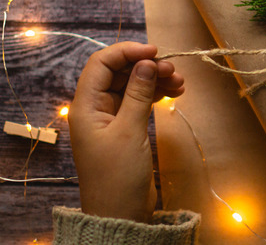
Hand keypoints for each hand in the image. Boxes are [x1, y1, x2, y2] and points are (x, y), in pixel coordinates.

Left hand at [69, 42, 184, 222]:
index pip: (102, 64)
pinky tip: (173, 93)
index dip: (128, 52)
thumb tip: (147, 62)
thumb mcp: (129, 131)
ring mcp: (111, 118)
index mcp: (86, 106)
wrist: (120, 215)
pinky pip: (139, 101)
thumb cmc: (118, 176)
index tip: (155, 51)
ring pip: (132, 86)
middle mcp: (95, 108)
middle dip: (146, 66)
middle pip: (120, 72)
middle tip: (173, 71)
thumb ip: (138, 94)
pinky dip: (155, 94)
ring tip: (179, 83)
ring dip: (155, 80)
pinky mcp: (125, 129)